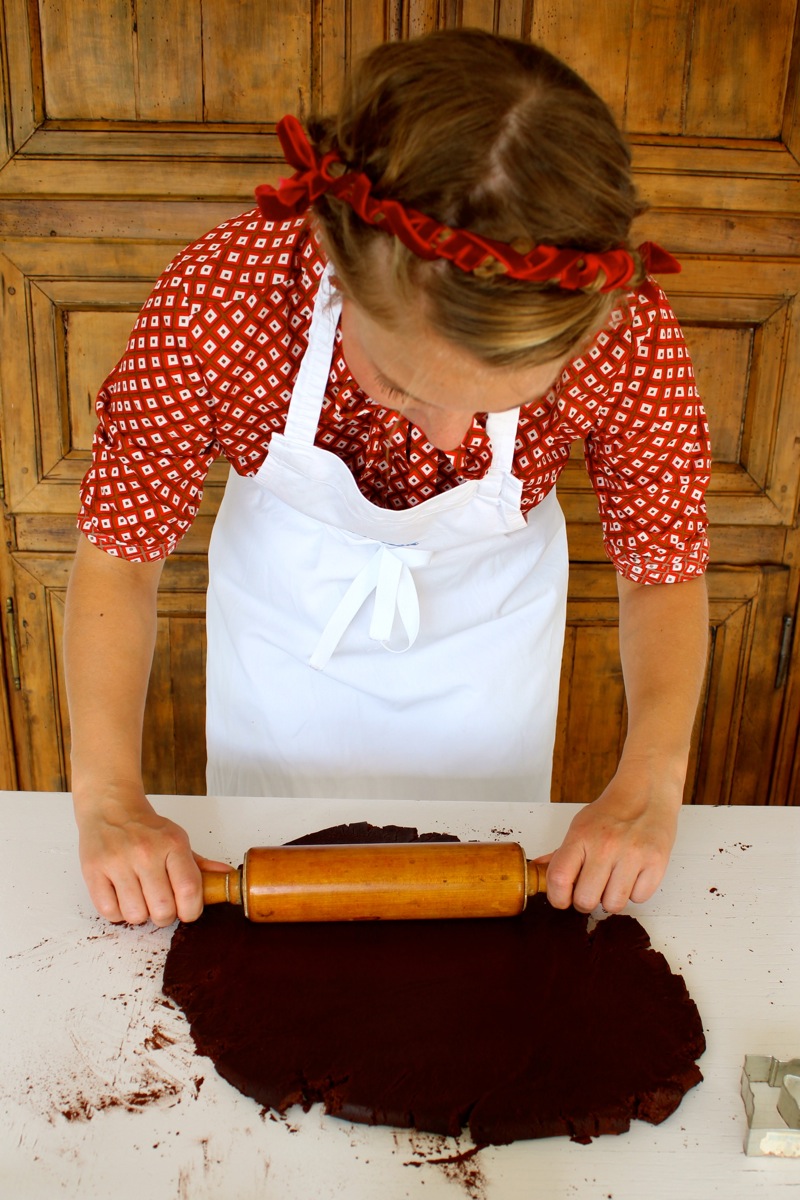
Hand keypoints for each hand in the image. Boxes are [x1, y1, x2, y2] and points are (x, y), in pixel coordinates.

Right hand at [74, 786, 228, 926]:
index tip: (187, 911)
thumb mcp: (177, 839)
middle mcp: (145, 852)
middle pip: (163, 909)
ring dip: (140, 914)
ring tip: (139, 898)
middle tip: (161, 906)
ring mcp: (118, 862)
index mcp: (172, 843)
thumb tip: (226, 877)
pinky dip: (117, 913)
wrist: (110, 807)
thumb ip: (200, 864)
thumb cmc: (146, 828)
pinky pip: (109, 912)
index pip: (189, 890)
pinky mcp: (93, 871)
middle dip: (165, 916)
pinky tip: (122, 897)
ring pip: (135, 915)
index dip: (191, 910)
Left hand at [537, 760, 682, 913]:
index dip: (557, 897)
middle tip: (591, 890)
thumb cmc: (612, 811)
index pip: (559, 878)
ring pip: (614, 905)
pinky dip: (636, 892)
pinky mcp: (656, 863)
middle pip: (586, 899)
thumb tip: (539, 870)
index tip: (562, 899)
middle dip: (585, 902)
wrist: (646, 792)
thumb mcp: (580, 825)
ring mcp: (633, 855)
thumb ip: (561, 852)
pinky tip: (634, 874)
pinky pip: (640, 899)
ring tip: (614, 881)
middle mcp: (606, 845)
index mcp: (581, 835)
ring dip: (611, 899)